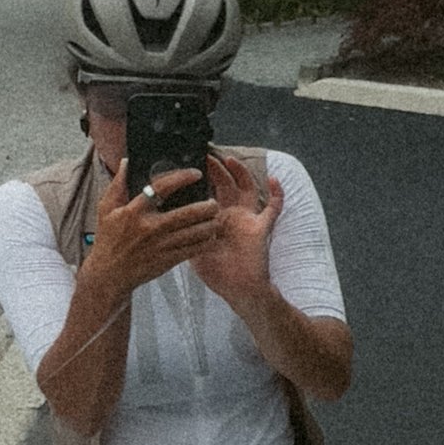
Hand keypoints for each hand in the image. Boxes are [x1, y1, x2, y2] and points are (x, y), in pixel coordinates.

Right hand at [86, 156, 217, 297]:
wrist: (109, 274)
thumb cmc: (108, 239)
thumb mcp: (106, 208)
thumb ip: (118, 184)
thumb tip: (126, 162)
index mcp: (134, 211)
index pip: (161, 188)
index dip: (182, 177)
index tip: (196, 173)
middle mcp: (150, 227)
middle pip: (187, 213)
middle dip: (206, 206)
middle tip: (214, 201)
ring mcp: (160, 245)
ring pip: (194, 233)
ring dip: (210, 224)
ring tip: (217, 217)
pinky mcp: (167, 260)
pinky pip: (192, 250)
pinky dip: (205, 242)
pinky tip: (211, 236)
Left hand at [190, 148, 282, 309]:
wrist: (239, 290)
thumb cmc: (218, 274)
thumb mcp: (194, 251)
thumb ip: (184, 235)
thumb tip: (165, 222)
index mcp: (214, 219)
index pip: (207, 192)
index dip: (201, 178)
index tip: (190, 164)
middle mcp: (231, 215)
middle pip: (224, 184)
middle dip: (215, 169)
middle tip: (205, 154)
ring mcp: (247, 219)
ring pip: (246, 188)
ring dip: (240, 172)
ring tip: (229, 159)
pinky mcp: (260, 227)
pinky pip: (273, 209)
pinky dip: (277, 194)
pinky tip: (274, 179)